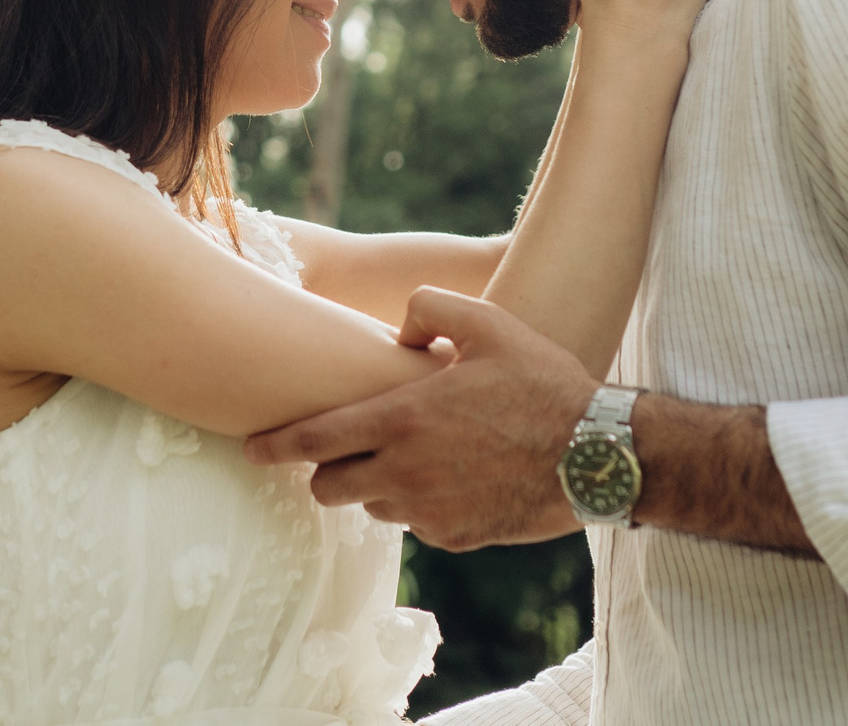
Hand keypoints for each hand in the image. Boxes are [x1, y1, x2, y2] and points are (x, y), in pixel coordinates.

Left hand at [245, 287, 593, 550]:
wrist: (597, 457)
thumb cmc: (544, 384)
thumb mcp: (488, 324)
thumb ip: (428, 310)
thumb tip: (396, 334)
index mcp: (402, 419)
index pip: (314, 441)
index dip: (273, 447)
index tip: (249, 449)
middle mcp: (405, 472)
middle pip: (329, 486)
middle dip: (326, 470)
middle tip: (343, 449)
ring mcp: (429, 512)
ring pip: (372, 507)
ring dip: (376, 485)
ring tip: (414, 456)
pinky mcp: (455, 537)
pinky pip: (416, 525)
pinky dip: (420, 504)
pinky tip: (454, 477)